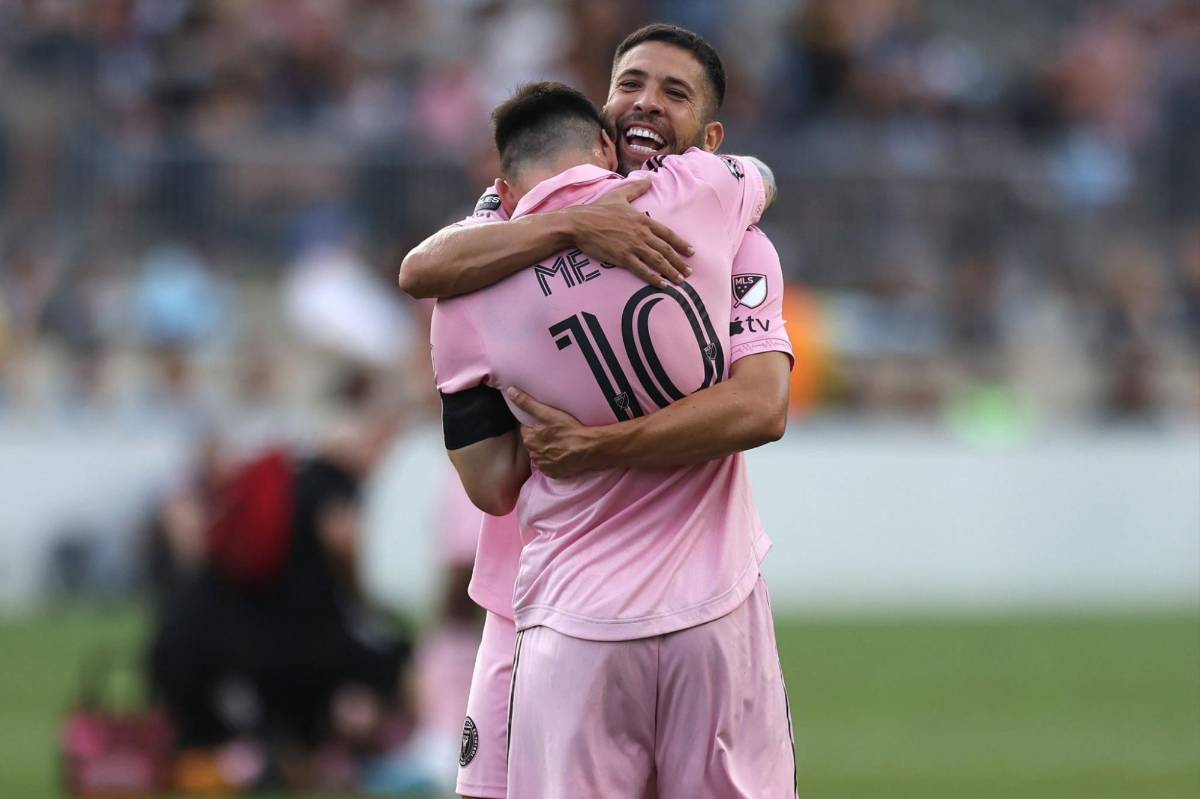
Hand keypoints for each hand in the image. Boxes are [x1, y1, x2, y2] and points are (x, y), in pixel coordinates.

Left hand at [506, 386, 595, 478]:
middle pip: (533, 443)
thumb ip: (527, 403)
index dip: (536, 425)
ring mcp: (544, 466)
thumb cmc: (569, 430)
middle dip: (541, 438)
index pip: (526, 430)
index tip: (546, 423)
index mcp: (530, 440)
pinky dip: (554, 460)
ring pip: (541, 455)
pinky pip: (550, 466)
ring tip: (560, 443)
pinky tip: (563, 454)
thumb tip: (511, 392)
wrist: (588, 449)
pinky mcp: (554, 473)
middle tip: (555, 432)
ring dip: (547, 450)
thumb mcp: (547, 413)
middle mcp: (534, 455)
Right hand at [564, 179, 693, 286]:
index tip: (691, 252)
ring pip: (658, 261)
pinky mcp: (622, 257)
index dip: (681, 244)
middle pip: (666, 250)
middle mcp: (641, 233)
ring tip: (680, 281)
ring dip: (671, 272)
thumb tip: (650, 177)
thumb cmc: (598, 209)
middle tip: (689, 272)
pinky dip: (654, 278)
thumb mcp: (620, 195)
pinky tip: (663, 285)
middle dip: (679, 262)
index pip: (667, 233)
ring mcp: (633, 246)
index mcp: (642, 219)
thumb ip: (637, 188)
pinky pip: (642, 270)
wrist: (580, 223)